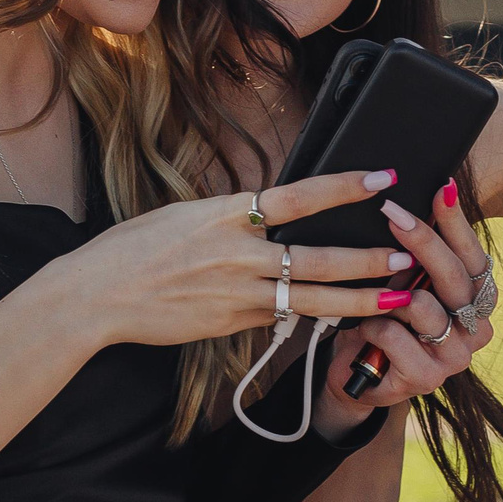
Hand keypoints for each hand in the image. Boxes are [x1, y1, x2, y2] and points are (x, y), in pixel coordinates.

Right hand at [57, 169, 412, 351]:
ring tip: (396, 297)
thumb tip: (271, 211)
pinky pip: (281, 317)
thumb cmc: (133, 248)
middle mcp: (236, 253)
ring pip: (311, 298)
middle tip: (406, 253)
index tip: (381, 176)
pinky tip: (340, 315)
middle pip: (316, 256)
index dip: (343, 186)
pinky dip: (311, 314)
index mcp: (225, 214)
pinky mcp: (230, 325)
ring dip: (358, 298)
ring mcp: (235, 293)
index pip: (297, 196)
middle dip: (367, 258)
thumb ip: (233, 217)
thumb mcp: (185, 215)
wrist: (96, 296)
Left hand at [316, 175, 497, 430]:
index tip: (441, 188)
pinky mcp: (427, 379)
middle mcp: (476, 329)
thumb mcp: (404, 278)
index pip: (475, 257)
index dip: (457, 223)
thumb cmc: (385, 316)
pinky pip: (397, 337)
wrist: (357, 374)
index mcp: (478, 301)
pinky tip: (363, 328)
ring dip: (391, 295)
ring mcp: (455, 357)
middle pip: (455, 279)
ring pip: (425, 309)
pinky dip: (374, 326)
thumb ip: (419, 252)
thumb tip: (421, 195)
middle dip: (423, 242)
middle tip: (393, 212)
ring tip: (370, 292)